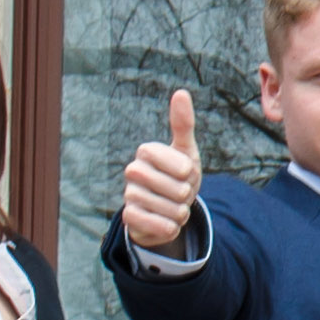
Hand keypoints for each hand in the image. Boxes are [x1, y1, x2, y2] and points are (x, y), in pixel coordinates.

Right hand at [122, 89, 204, 251]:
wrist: (163, 209)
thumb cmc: (177, 176)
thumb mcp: (185, 151)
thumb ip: (183, 124)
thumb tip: (180, 92)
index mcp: (146, 151)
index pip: (182, 166)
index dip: (191, 174)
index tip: (185, 173)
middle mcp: (133, 171)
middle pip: (179, 190)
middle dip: (187, 195)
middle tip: (179, 192)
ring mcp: (129, 195)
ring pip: (173, 209)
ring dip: (181, 212)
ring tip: (173, 206)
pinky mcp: (129, 218)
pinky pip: (161, 226)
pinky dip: (171, 227)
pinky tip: (166, 221)